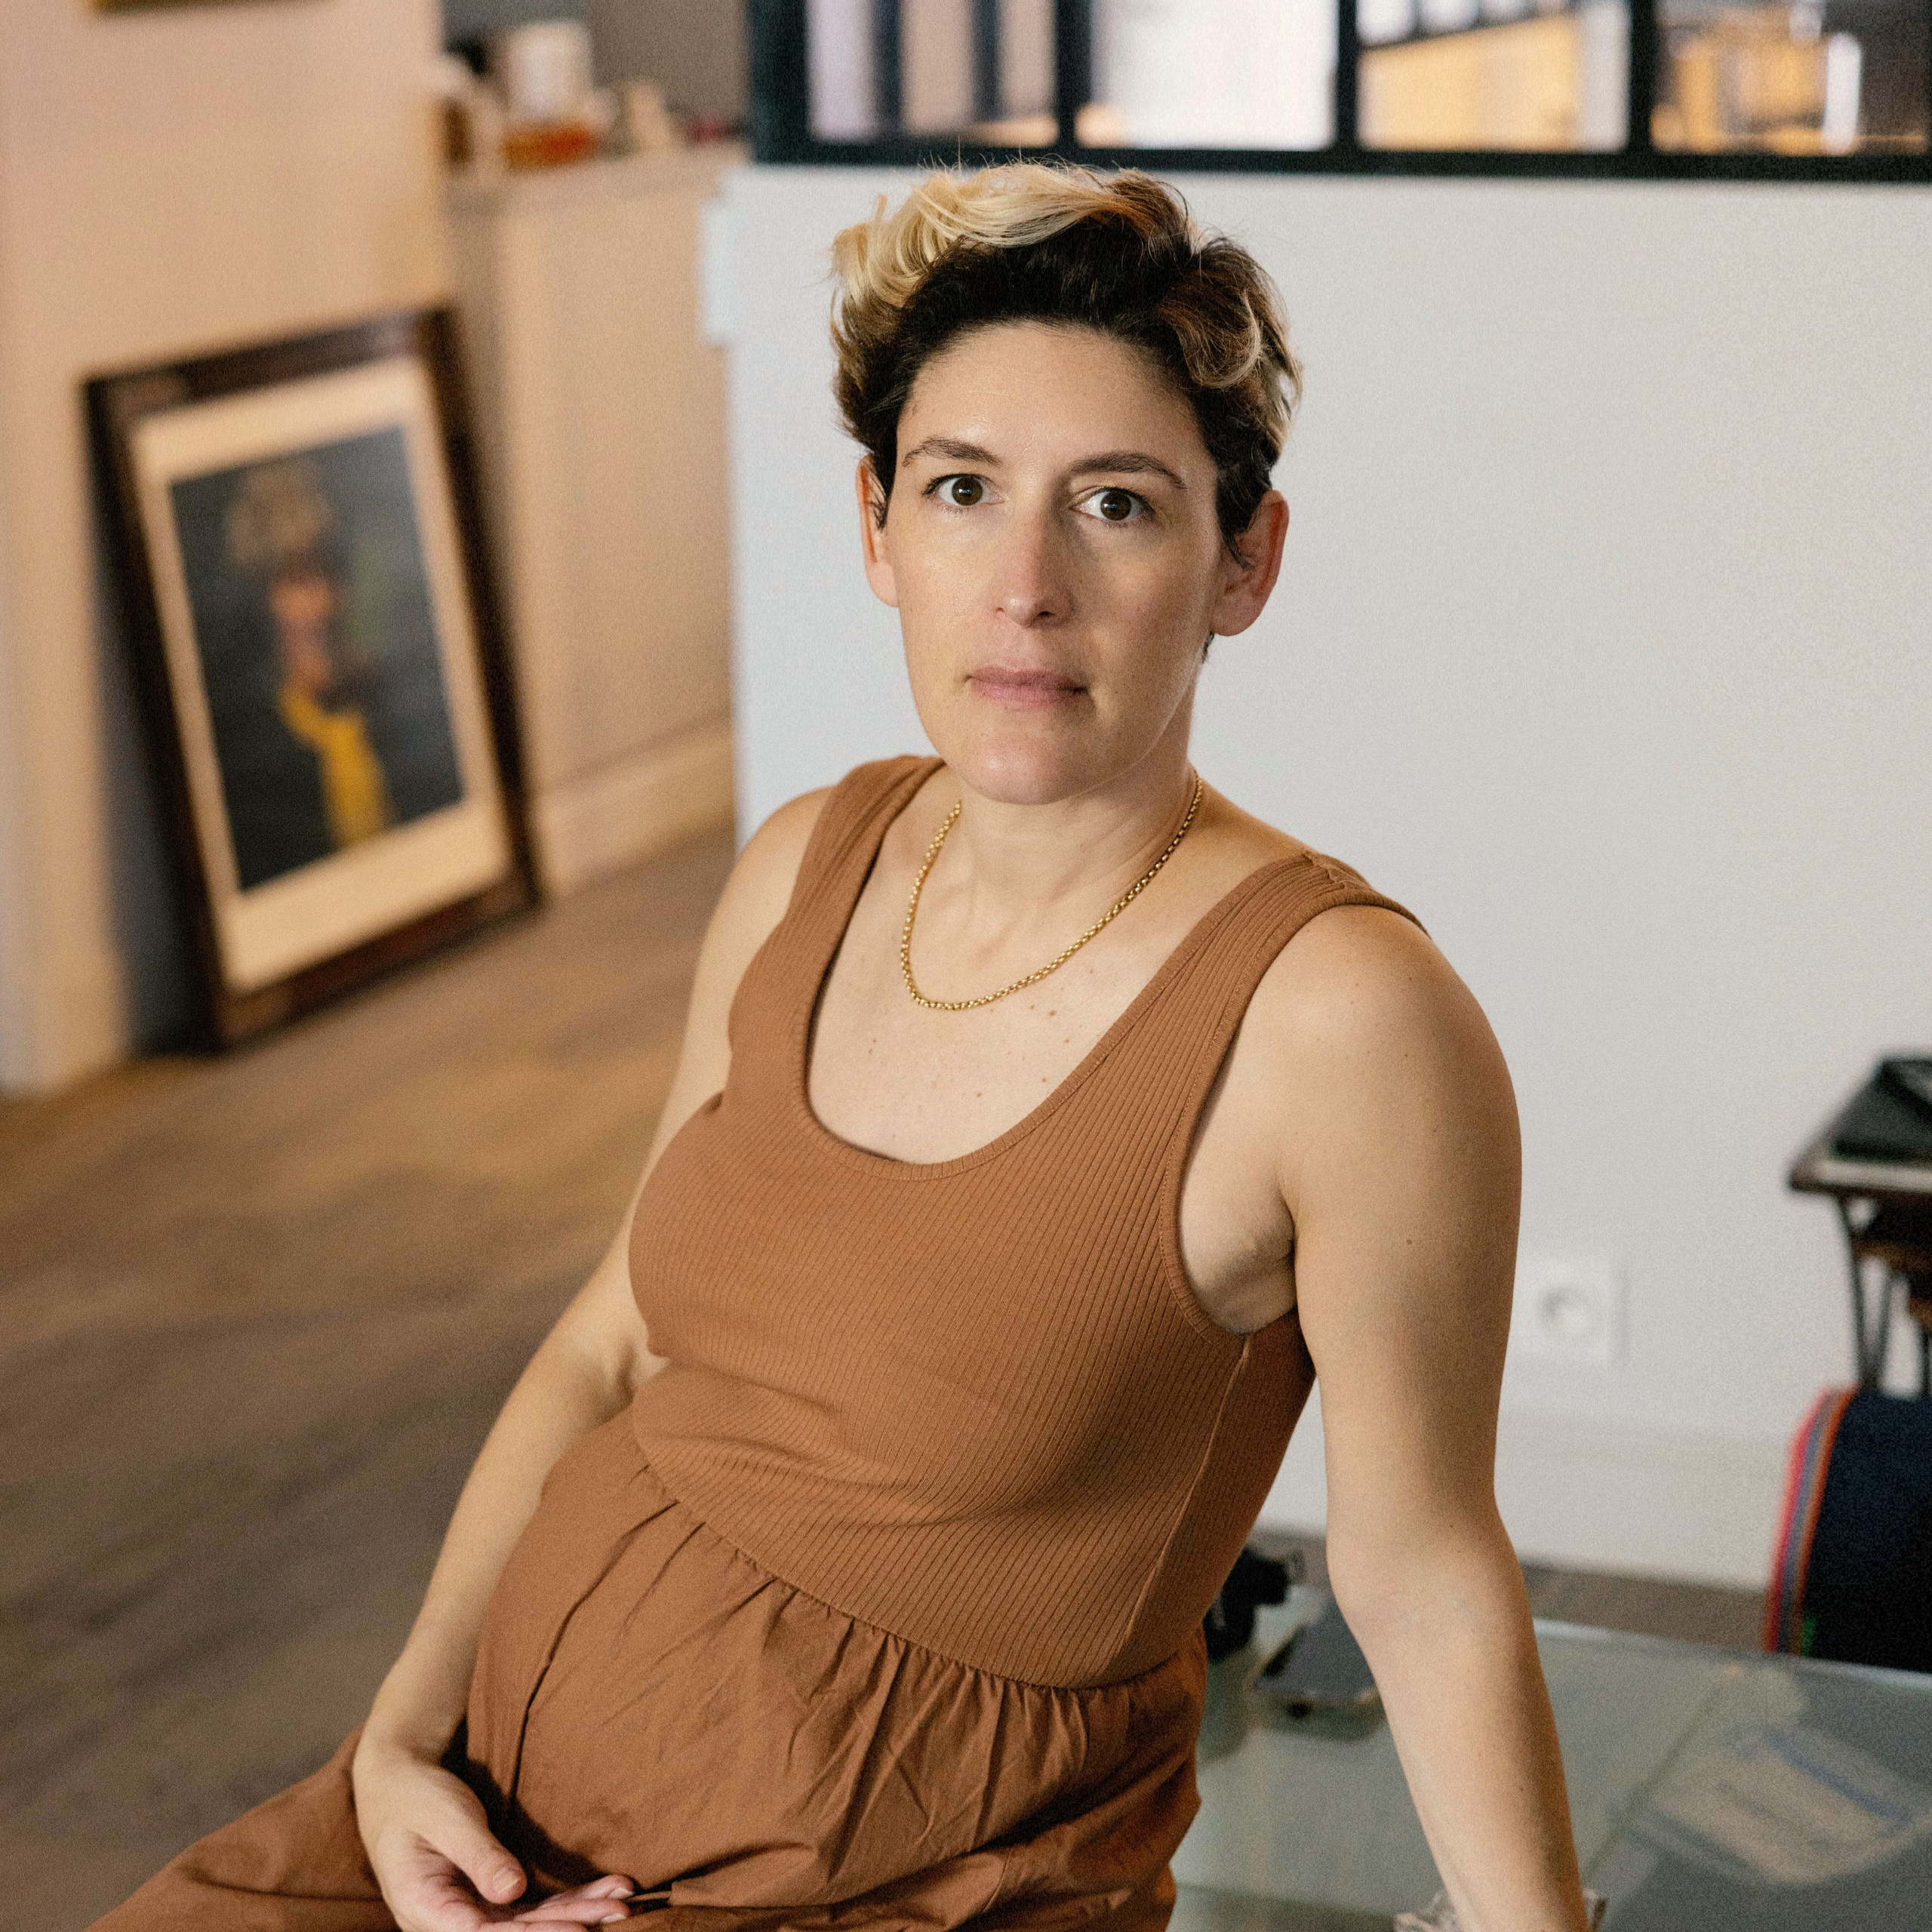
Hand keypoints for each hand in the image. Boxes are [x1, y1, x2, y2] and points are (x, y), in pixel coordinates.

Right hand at [353, 1737, 635, 1930]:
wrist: (397, 1787)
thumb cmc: (416, 1798)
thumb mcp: (446, 1819)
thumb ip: (478, 1855)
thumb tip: (511, 1892)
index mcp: (424, 1907)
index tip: (576, 1930)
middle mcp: (448, 1922)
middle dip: (567, 1925)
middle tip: (617, 1913)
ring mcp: (470, 1913)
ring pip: (528, 1923)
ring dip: (577, 1914)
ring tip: (622, 1905)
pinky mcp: (488, 1898)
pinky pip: (532, 1906)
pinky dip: (570, 1899)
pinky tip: (605, 1893)